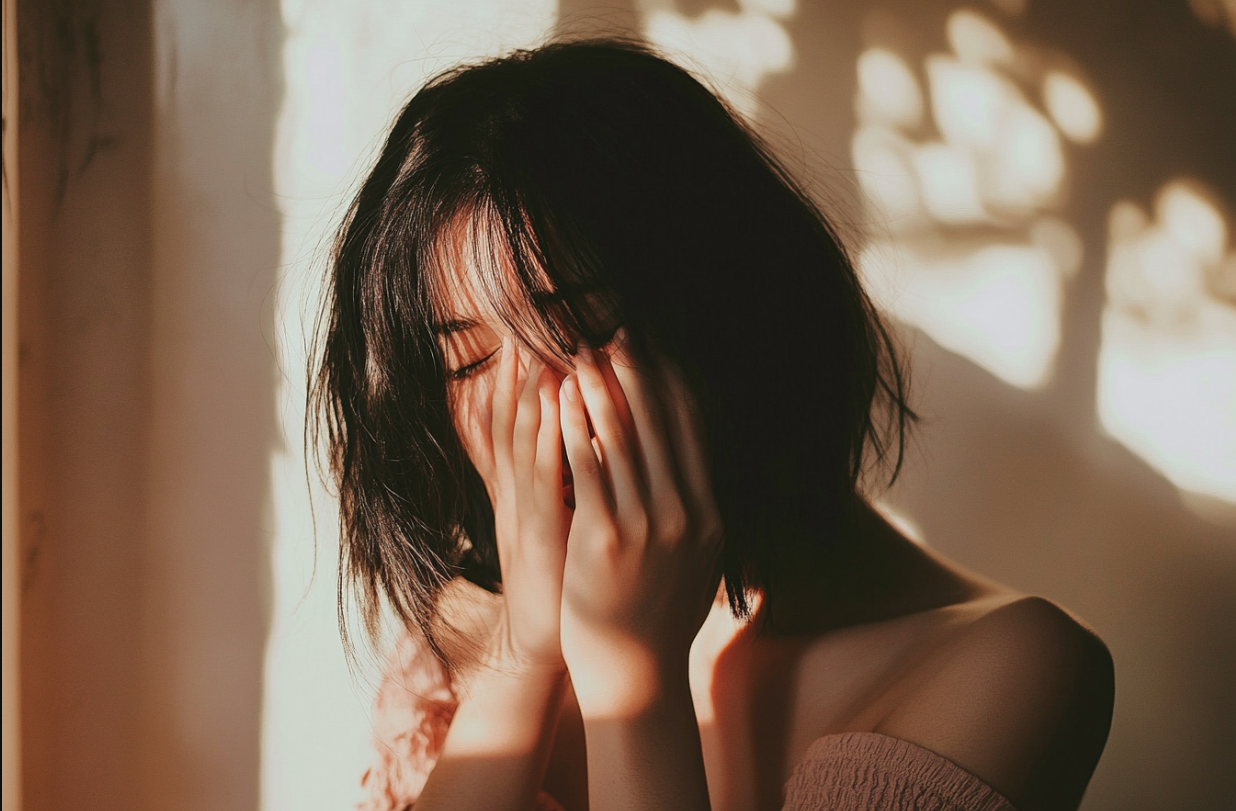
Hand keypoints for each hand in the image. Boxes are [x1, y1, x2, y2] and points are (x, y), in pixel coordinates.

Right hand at [485, 337, 571, 674]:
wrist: (545, 640)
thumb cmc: (560, 576)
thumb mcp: (556, 516)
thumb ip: (557, 475)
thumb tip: (575, 432)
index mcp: (526, 482)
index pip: (522, 413)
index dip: (524, 369)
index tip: (535, 325)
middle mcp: (519, 489)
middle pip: (514, 416)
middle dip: (522, 367)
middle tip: (532, 317)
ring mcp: (526, 511)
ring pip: (524, 439)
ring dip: (532, 391)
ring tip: (541, 344)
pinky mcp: (539, 537)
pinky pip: (543, 480)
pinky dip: (550, 441)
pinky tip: (560, 409)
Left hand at [557, 334, 722, 715]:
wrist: (635, 675)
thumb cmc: (656, 616)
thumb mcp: (693, 561)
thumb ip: (695, 513)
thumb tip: (693, 470)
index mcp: (709, 514)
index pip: (694, 429)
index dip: (672, 381)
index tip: (654, 346)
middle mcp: (687, 512)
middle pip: (662, 422)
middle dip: (638, 371)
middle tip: (616, 331)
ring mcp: (649, 525)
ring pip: (626, 437)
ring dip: (604, 387)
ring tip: (584, 351)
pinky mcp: (607, 537)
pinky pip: (590, 467)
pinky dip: (577, 426)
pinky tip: (563, 398)